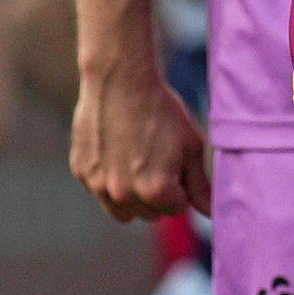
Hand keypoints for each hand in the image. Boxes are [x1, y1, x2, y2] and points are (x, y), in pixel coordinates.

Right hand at [71, 57, 211, 222]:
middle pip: (150, 213)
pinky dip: (108, 180)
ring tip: (137, 161)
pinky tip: (116, 151)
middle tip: (157, 160)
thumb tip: (212, 214)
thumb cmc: (161, 111)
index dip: (180, 186)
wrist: (119, 80)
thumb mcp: (190, 147)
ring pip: (122, 210)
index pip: (177, 208)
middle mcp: (124, 195)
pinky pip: (99, 191)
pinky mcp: (81, 171)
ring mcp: (97, 185)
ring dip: (132, 195)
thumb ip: (200, 187)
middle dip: (157, 195)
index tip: (176, 162)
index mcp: (156, 191)